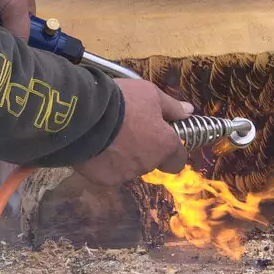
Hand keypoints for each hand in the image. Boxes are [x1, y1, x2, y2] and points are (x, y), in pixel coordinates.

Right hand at [73, 79, 193, 185]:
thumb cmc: (123, 101)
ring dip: (123, 155)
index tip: (161, 138)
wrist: (85, 114)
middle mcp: (149, 164)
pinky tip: (95, 146)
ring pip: (129, 167)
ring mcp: (126, 174)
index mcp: (164, 145)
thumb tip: (189, 111)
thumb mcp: (150, 94)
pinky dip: (103, 162)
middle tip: (128, 129)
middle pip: (150, 161)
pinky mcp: (105, 179)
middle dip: (142, 148)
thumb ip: (171, 106)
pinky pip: (108, 172)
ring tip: (107, 135)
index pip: (178, 160)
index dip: (171, 150)